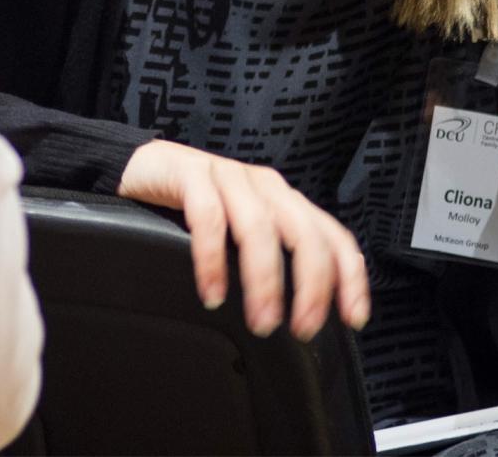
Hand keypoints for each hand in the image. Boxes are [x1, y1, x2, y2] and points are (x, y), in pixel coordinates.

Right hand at [117, 139, 368, 341]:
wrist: (144, 169)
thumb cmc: (197, 208)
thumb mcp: (243, 234)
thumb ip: (273, 260)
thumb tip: (299, 314)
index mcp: (284, 202)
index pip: (333, 235)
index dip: (350, 276)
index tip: (353, 317)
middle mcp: (264, 187)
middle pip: (304, 232)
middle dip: (310, 284)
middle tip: (302, 328)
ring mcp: (228, 178)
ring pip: (260, 228)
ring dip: (264, 280)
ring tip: (261, 321)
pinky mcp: (191, 175)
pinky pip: (208, 217)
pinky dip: (213, 260)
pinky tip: (212, 293)